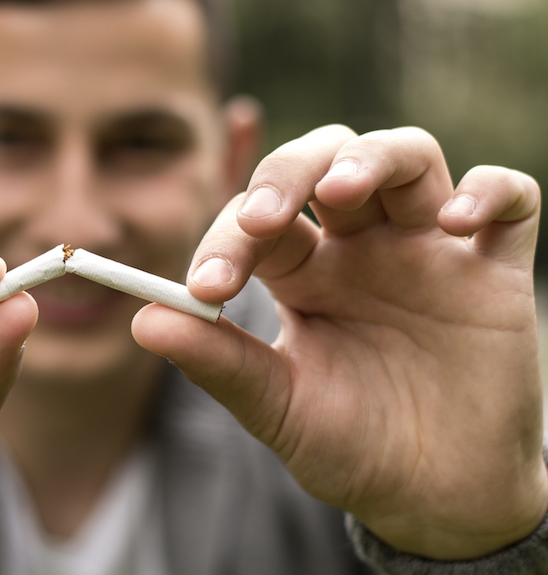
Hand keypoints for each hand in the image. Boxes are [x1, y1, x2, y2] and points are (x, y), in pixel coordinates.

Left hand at [132, 126, 547, 558]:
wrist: (432, 497)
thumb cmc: (349, 446)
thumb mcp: (278, 407)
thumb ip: (218, 362)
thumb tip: (143, 322)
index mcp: (302, 272)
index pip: (259, 220)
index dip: (229, 238)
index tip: (207, 287)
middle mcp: (361, 247)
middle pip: (325, 159)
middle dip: (290, 171)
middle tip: (265, 217)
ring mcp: (429, 250)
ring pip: (408, 156)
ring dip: (373, 157)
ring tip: (343, 190)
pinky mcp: (496, 271)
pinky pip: (511, 200)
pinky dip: (489, 191)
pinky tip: (457, 220)